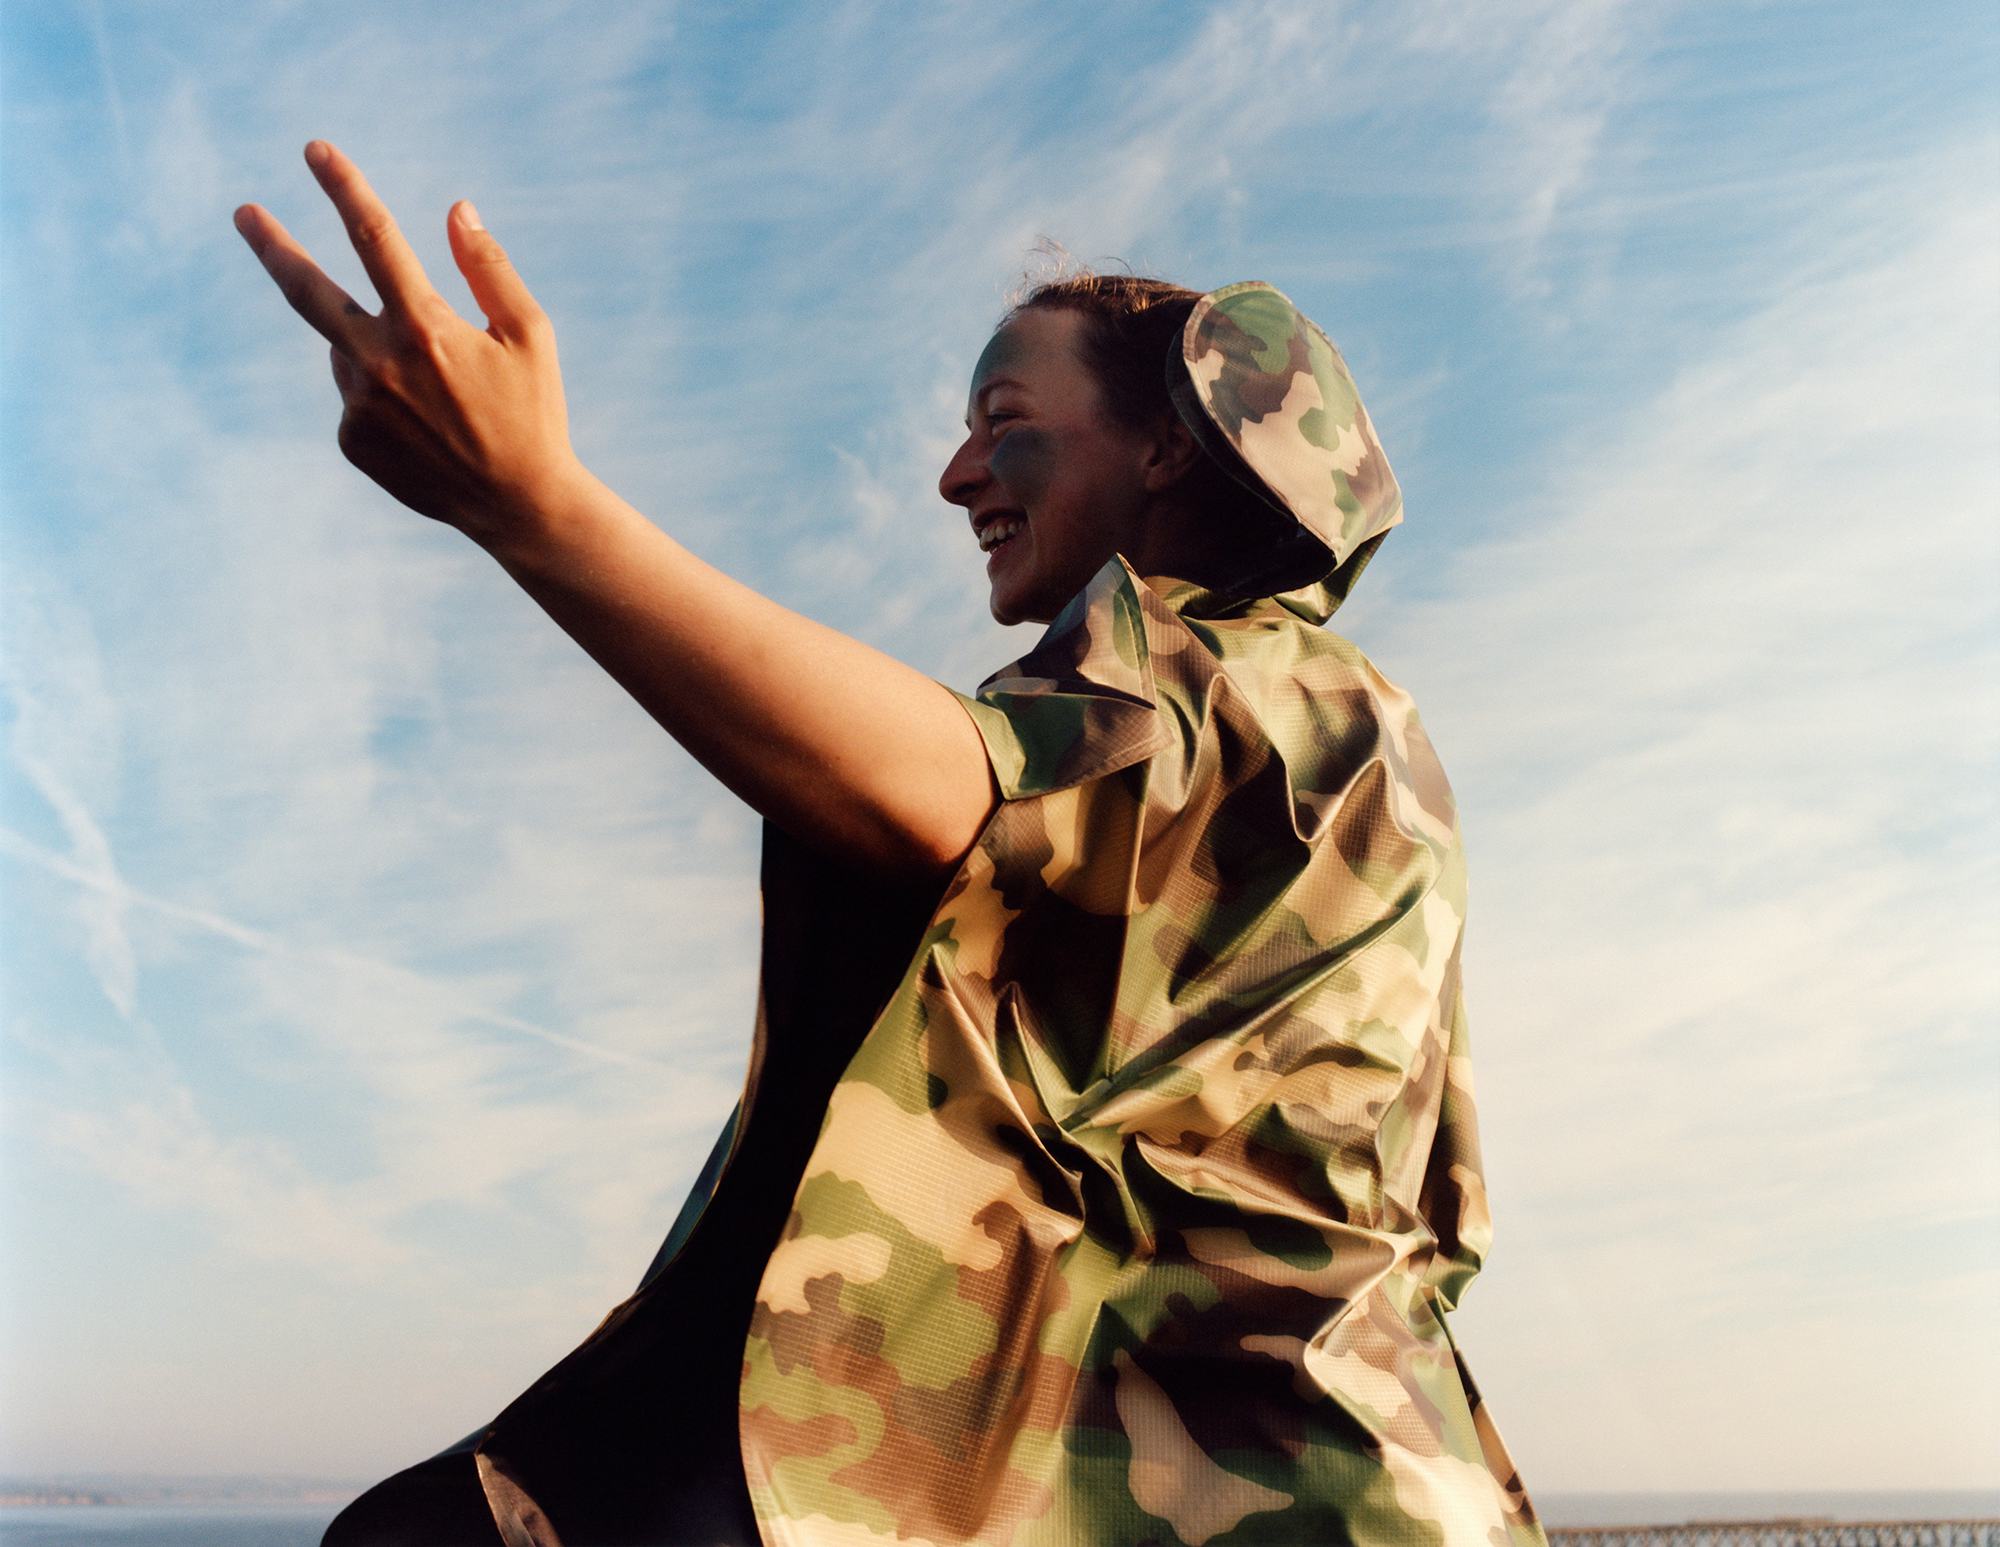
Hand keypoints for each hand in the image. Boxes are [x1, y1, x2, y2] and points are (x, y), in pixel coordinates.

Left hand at [233, 140, 584, 543]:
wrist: (518, 507)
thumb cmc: (534, 414)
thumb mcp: (530, 335)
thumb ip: (489, 269)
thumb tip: (457, 210)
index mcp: (426, 328)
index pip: (373, 237)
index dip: (343, 187)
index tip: (316, 152)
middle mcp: (381, 363)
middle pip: (305, 290)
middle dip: (271, 246)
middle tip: (244, 213)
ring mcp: (359, 405)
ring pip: (346, 350)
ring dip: (377, 349)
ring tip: (437, 391)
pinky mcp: (352, 441)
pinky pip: (355, 397)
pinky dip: (383, 395)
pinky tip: (427, 426)